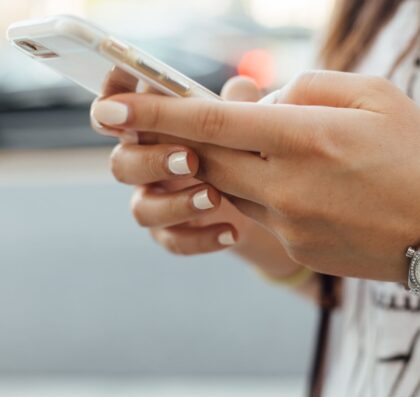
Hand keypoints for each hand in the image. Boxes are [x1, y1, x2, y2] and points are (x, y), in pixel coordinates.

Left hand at [91, 70, 419, 281]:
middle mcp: (288, 185)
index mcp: (307, 137)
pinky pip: (261, 214)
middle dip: (184, 140)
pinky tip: (307, 187)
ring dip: (233, 165)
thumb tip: (259, 100)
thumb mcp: (375, 95)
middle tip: (175, 126)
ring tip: (279, 152)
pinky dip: (266, 192)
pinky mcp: (297, 248)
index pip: (212, 122)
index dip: (156, 113)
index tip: (111, 109)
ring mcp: (290, 224)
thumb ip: (308, 87)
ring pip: (231, 187)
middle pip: (208, 159)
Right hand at [91, 74, 269, 256]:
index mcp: (153, 128)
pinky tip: (231, 232)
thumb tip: (242, 87)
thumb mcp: (246, 125)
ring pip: (142, 209)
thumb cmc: (243, 149)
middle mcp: (145, 164)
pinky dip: (200, 238)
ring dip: (176, 203)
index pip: (118, 110)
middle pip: (122, 163)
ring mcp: (156, 200)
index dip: (112, 99)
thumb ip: (239, 106)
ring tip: (215, 197)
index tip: (123, 96)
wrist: (262, 202)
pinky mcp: (172, 232)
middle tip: (191, 159)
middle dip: (152, 160)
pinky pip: (172, 240)